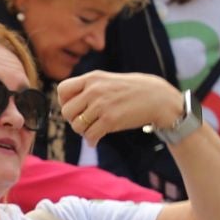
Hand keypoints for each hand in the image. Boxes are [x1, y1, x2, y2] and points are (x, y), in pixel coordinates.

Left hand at [56, 71, 182, 145]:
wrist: (158, 98)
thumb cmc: (132, 90)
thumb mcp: (108, 80)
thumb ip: (89, 88)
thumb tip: (68, 104)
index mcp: (92, 78)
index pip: (62, 90)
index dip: (64, 102)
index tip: (76, 108)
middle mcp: (94, 90)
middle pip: (66, 111)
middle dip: (73, 120)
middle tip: (85, 122)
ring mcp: (101, 105)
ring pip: (76, 126)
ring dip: (83, 132)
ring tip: (92, 130)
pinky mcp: (110, 120)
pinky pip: (90, 136)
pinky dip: (91, 141)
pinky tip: (96, 140)